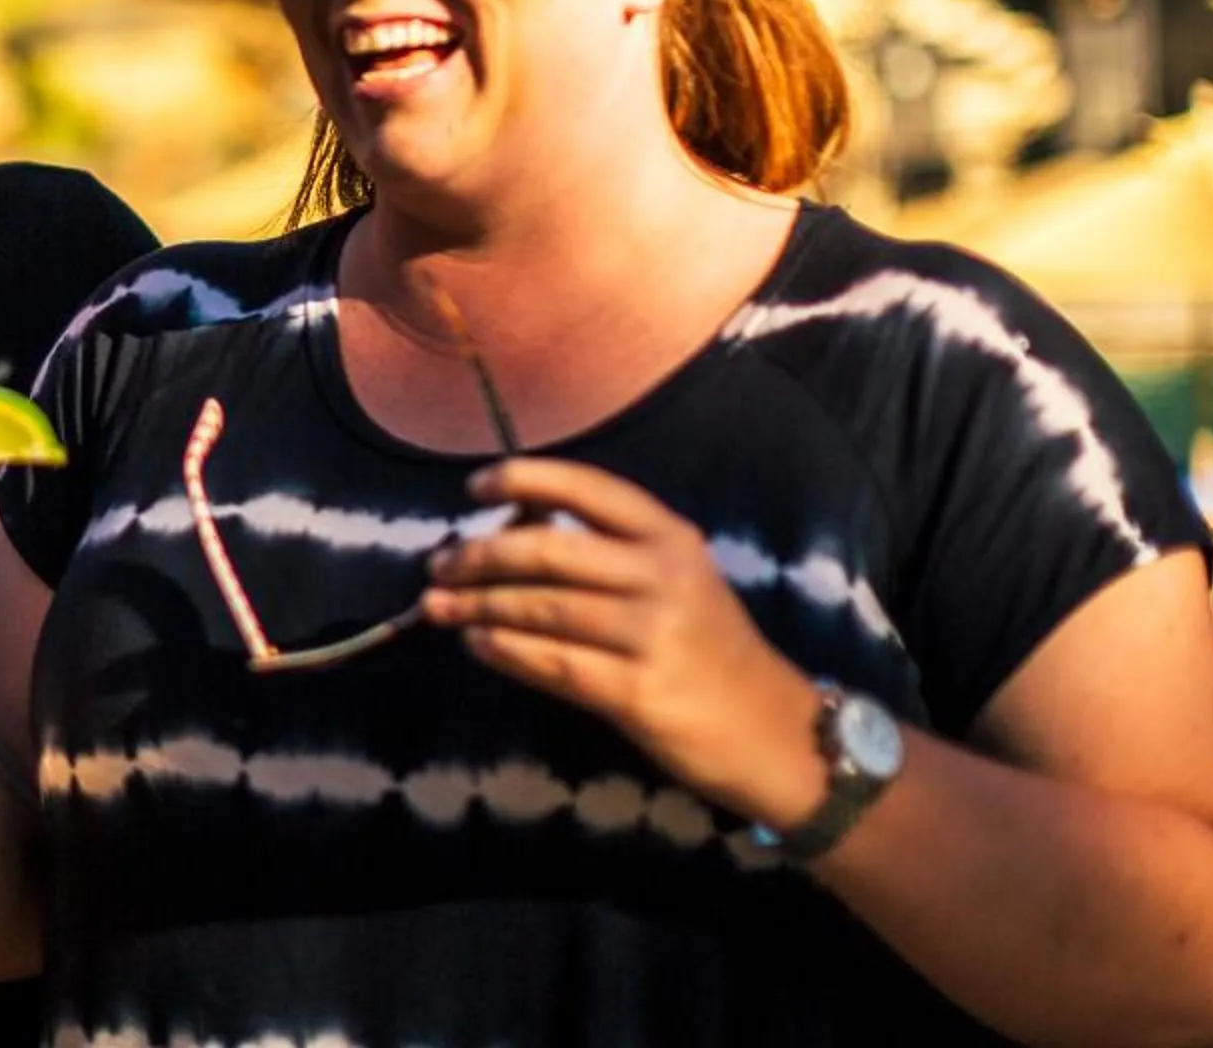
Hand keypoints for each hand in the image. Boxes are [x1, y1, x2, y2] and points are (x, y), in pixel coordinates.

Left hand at [421, 457, 824, 826]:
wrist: (775, 733)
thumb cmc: (711, 650)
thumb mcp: (677, 582)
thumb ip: (609, 555)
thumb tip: (509, 532)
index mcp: (671, 537)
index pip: (588, 488)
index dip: (525, 479)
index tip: (475, 487)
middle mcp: (662, 576)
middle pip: (548, 550)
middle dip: (481, 556)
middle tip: (439, 565)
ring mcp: (652, 634)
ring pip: (541, 608)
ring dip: (477, 605)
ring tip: (437, 608)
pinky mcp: (637, 691)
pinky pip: (552, 663)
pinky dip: (504, 652)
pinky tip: (477, 645)